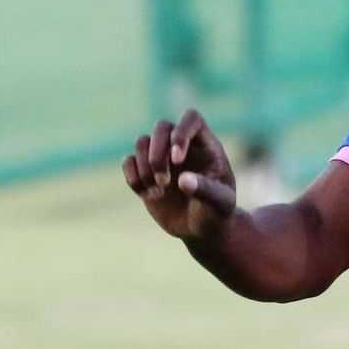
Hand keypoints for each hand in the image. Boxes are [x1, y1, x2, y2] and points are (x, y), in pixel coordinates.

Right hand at [122, 108, 237, 242]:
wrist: (201, 228)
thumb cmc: (216, 212)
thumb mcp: (220, 204)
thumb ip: (206, 190)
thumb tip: (183, 180)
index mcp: (205, 144)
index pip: (191, 119)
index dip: (181, 133)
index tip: (178, 160)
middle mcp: (181, 145)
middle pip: (161, 127)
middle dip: (157, 154)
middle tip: (164, 182)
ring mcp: (162, 156)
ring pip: (141, 141)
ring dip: (144, 167)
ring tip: (158, 192)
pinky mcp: (145, 171)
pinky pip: (128, 161)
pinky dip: (133, 178)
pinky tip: (149, 196)